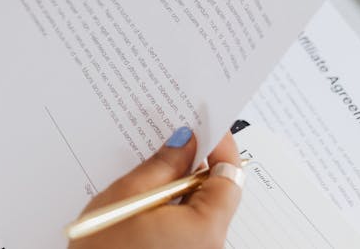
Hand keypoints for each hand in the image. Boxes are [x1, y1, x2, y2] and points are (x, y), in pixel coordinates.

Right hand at [71, 129, 241, 248]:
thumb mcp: (129, 195)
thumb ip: (162, 165)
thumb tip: (185, 142)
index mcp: (205, 229)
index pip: (231, 177)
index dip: (220, 146)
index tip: (204, 123)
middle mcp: (210, 248)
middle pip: (217, 194)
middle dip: (197, 163)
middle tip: (174, 136)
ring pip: (200, 210)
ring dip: (182, 186)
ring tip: (154, 165)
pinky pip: (188, 227)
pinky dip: (175, 207)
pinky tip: (149, 196)